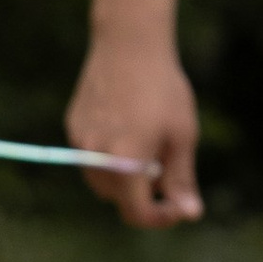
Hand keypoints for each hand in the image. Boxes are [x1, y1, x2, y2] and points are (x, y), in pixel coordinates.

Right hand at [66, 32, 201, 225]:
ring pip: (101, 179)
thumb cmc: (164, 89)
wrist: (129, 43)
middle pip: (118, 198)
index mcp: (125, 164)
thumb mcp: (182, 137)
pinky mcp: (72, 126)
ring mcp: (79, 142)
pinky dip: (109, 154)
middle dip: (143, 193)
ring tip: (148, 143)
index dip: (160, 218)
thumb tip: (190, 214)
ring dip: (124, 176)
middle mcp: (95, 158)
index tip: (178, 207)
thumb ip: (181, 180)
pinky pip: (90, 155)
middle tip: (167, 166)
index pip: (136, 213)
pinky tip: (129, 125)